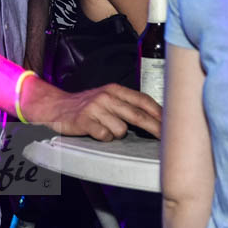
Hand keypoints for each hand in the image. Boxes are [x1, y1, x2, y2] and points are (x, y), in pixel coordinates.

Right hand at [21, 77, 161, 139]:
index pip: (143, 100)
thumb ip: (126, 103)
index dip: (159, 113)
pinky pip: (105, 136)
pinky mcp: (86, 121)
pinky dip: (103, 137)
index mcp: (114, 89)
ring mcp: (95, 108)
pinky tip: (96, 132)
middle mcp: (106, 97)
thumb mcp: (106, 97)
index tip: (171, 123)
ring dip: (116, 134)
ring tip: (104, 128)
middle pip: (138, 116)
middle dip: (155, 128)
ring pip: (121, 130)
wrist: (56, 106)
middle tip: (165, 138)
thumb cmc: (86, 105)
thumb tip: (154, 116)